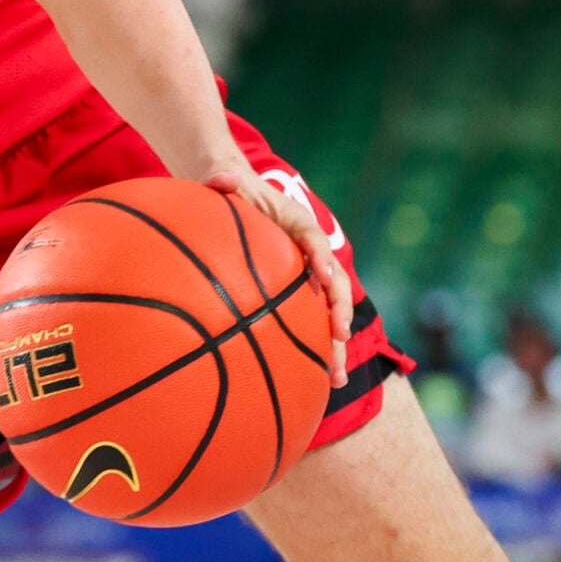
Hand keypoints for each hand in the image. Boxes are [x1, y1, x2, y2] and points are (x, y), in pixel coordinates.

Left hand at [207, 166, 350, 384]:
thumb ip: (223, 179)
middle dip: (339, 315)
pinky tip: (308, 382)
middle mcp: (309, 253)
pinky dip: (310, 349)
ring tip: (333, 379)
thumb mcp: (223, 179)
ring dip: (332, 345)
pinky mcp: (295, 297)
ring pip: (326, 313)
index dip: (322, 261)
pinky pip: (307, 323)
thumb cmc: (229, 190)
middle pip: (332, 285)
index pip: (313, 240)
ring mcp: (305, 278)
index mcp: (297, 224)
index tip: (326, 281)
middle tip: (340, 340)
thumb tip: (221, 179)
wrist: (232, 197)